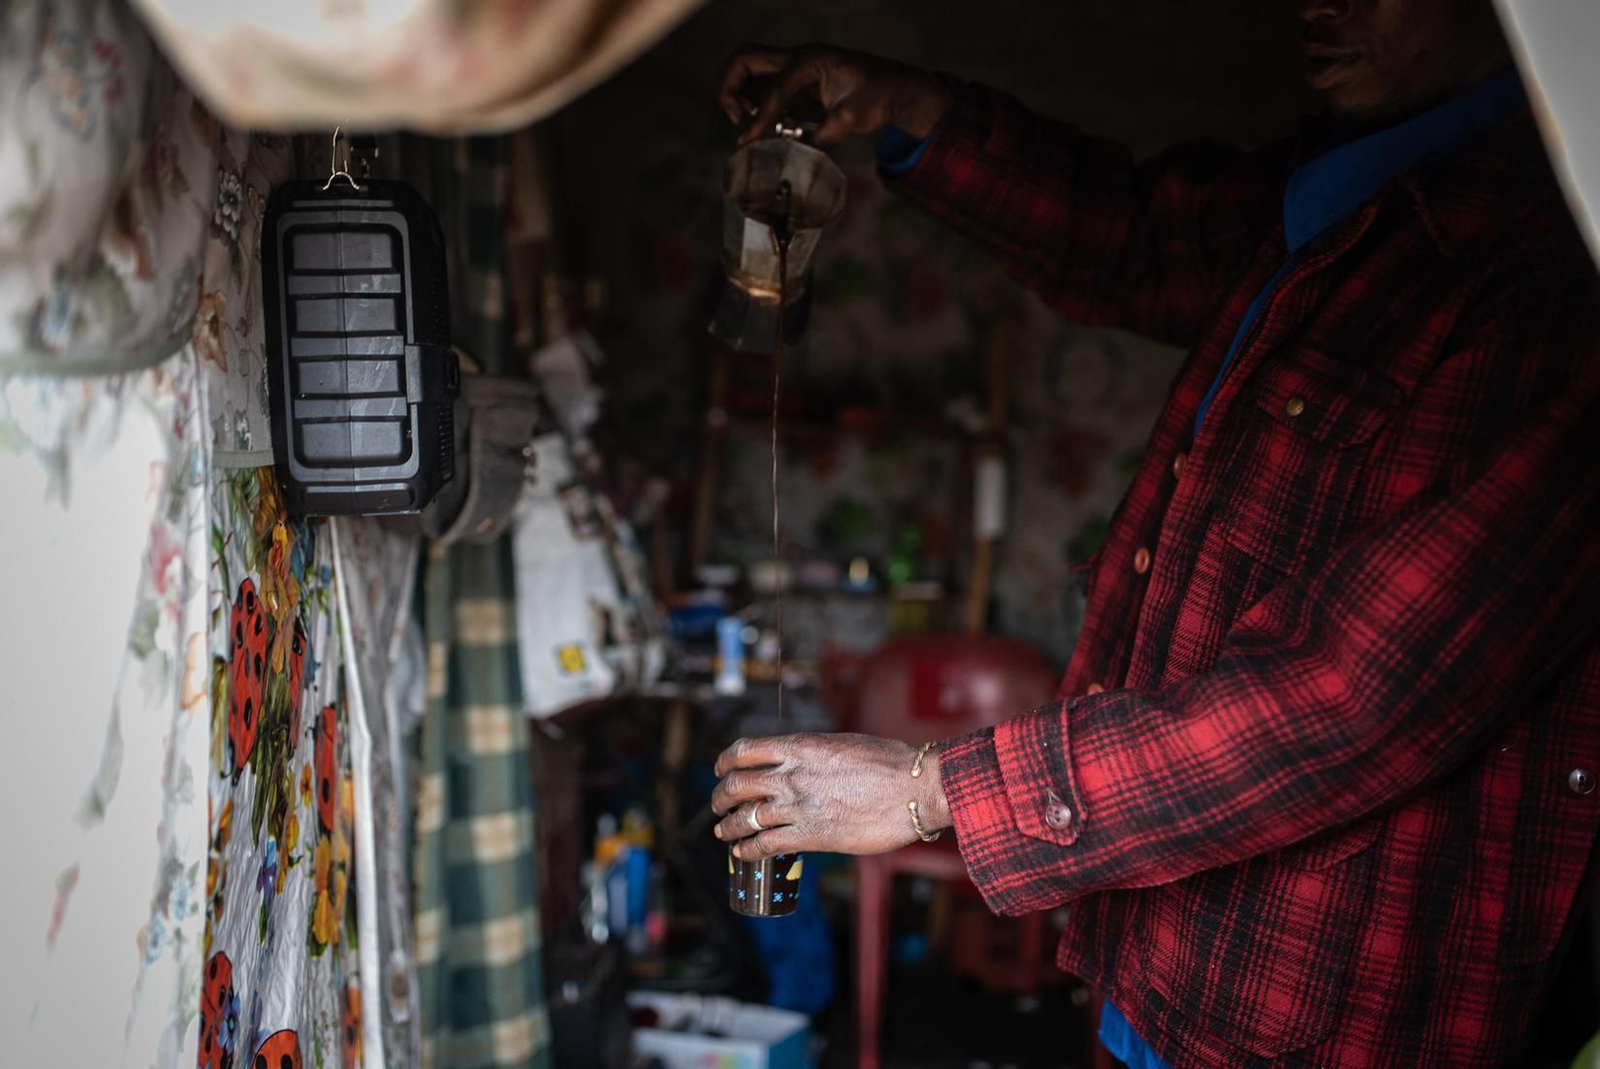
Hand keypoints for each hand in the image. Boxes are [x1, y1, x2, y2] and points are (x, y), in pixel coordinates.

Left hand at [711, 732, 951, 860]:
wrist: (916, 787)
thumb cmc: (890, 763)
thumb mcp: (843, 744)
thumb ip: (814, 754)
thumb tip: (801, 763)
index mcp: (800, 746)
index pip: (745, 750)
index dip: (725, 761)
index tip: (720, 769)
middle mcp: (793, 774)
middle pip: (736, 785)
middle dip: (720, 796)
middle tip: (718, 804)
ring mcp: (800, 806)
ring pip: (745, 817)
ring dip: (728, 826)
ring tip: (723, 831)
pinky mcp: (812, 836)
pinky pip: (766, 844)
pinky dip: (748, 849)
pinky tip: (743, 853)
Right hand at [716, 43, 953, 146]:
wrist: (896, 89)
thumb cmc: (879, 96)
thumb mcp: (852, 119)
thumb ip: (823, 134)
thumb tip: (794, 154)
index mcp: (809, 60)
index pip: (773, 90)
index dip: (759, 119)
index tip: (749, 143)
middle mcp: (797, 58)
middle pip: (743, 60)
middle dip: (729, 88)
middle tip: (736, 121)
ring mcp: (794, 70)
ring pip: (748, 72)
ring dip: (738, 97)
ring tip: (749, 128)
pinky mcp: (796, 86)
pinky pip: (763, 91)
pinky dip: (755, 109)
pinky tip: (765, 131)